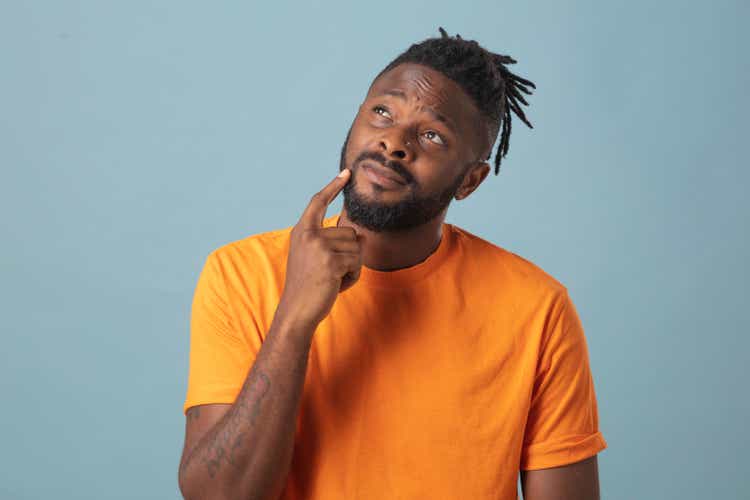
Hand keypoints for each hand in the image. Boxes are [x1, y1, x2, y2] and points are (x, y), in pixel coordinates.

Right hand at [276, 169, 361, 329]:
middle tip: (330, 273)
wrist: (296, 310)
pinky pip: (357, 263)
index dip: (333, 187)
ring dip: (352, 267)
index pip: (318, 202)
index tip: (346, 173)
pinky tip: (336, 285)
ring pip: (356, 247)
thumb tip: (360, 234)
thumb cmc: (307, 286)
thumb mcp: (313, 257)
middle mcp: (308, 234)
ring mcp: (320, 246)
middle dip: (349, 254)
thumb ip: (330, 242)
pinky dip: (352, 277)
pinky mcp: (331, 260)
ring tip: (332, 279)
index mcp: (301, 231)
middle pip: (349, 231)